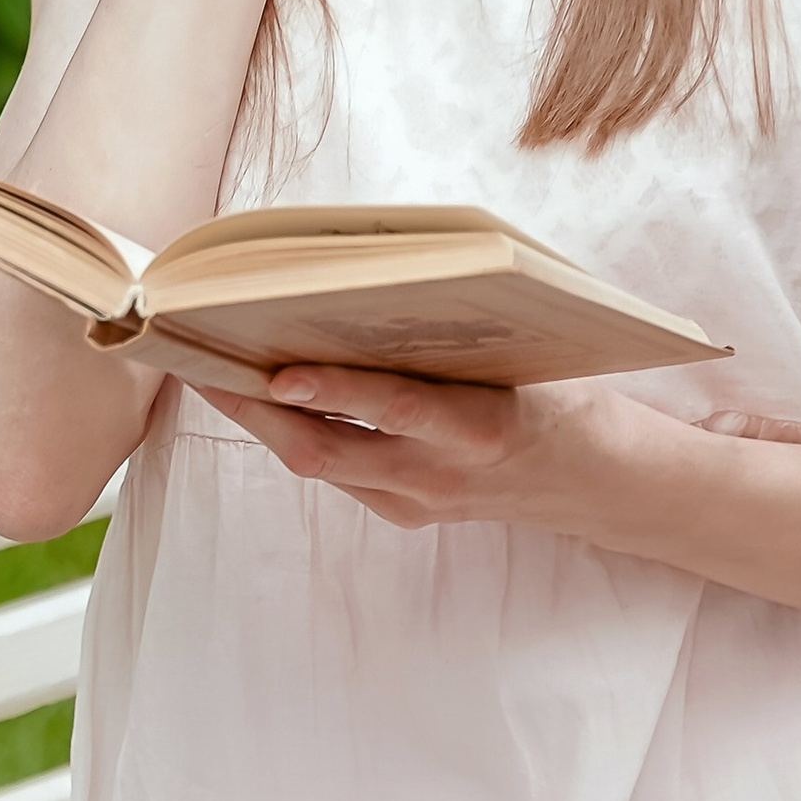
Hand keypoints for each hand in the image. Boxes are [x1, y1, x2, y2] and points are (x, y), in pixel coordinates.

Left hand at [199, 363, 601, 531]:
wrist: (596, 482)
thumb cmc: (561, 397)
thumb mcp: (524, 357)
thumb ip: (451, 335)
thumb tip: (366, 288)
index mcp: (481, 427)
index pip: (394, 407)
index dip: (332, 390)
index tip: (279, 368)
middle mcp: (439, 475)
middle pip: (327, 449)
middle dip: (257, 408)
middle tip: (204, 362)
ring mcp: (416, 501)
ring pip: (319, 463)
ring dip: (262, 419)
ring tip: (215, 371)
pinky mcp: (403, 512)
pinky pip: (337, 469)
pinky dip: (297, 430)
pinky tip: (265, 396)